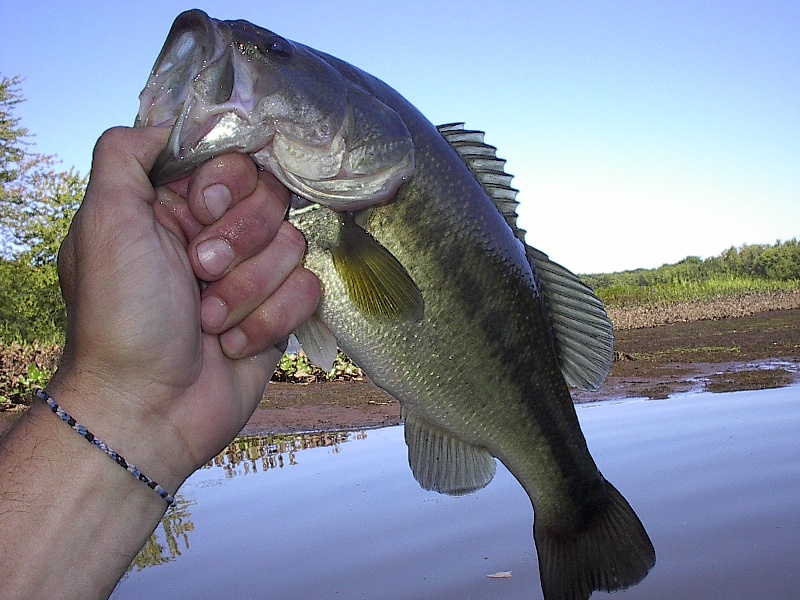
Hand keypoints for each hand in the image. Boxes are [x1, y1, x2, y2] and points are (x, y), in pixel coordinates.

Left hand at [49, 126, 319, 491]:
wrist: (148, 408)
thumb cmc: (122, 317)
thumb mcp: (105, 222)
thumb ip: (126, 154)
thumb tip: (169, 125)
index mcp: (174, 206)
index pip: (234, 161)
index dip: (228, 183)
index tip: (203, 210)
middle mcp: (216, 234)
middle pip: (271, 199)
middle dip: (239, 241)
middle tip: (200, 271)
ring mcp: (250, 274)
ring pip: (292, 246)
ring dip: (248, 290)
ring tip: (207, 321)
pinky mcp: (278, 312)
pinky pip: (307, 290)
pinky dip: (269, 320)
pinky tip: (231, 345)